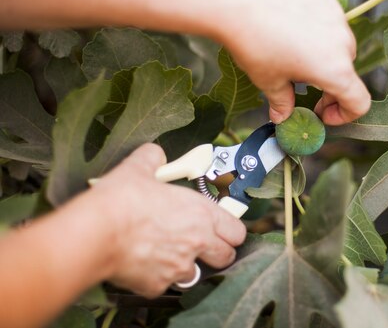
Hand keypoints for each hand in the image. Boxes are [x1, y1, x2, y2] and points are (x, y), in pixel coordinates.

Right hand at [88, 144, 245, 297]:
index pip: (237, 231)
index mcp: (202, 213)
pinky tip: (143, 263)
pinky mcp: (157, 285)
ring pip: (195, 274)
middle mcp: (197, 242)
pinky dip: (156, 276)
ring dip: (186, 265)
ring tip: (167, 253)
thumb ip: (153, 158)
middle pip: (226, 256)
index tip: (222, 229)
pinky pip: (164, 284)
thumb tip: (154, 155)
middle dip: (217, 252)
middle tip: (201, 245)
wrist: (96, 232)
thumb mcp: (139, 168)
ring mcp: (178, 267)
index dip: (230, 231)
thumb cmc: (121, 200)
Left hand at [212, 0, 370, 124]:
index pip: (359, 102)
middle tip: (303, 88)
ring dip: (324, 57)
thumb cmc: (254, 46)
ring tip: (292, 55)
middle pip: (346, 72)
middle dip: (329, 86)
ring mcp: (336, 17)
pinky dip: (317, 32)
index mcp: (334, 70)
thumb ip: (283, 104)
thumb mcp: (269, 82)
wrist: (235, 2)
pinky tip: (290, 29)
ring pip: (339, 46)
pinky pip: (329, 22)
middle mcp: (343, 43)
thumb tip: (283, 117)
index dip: (344, 115)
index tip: (322, 114)